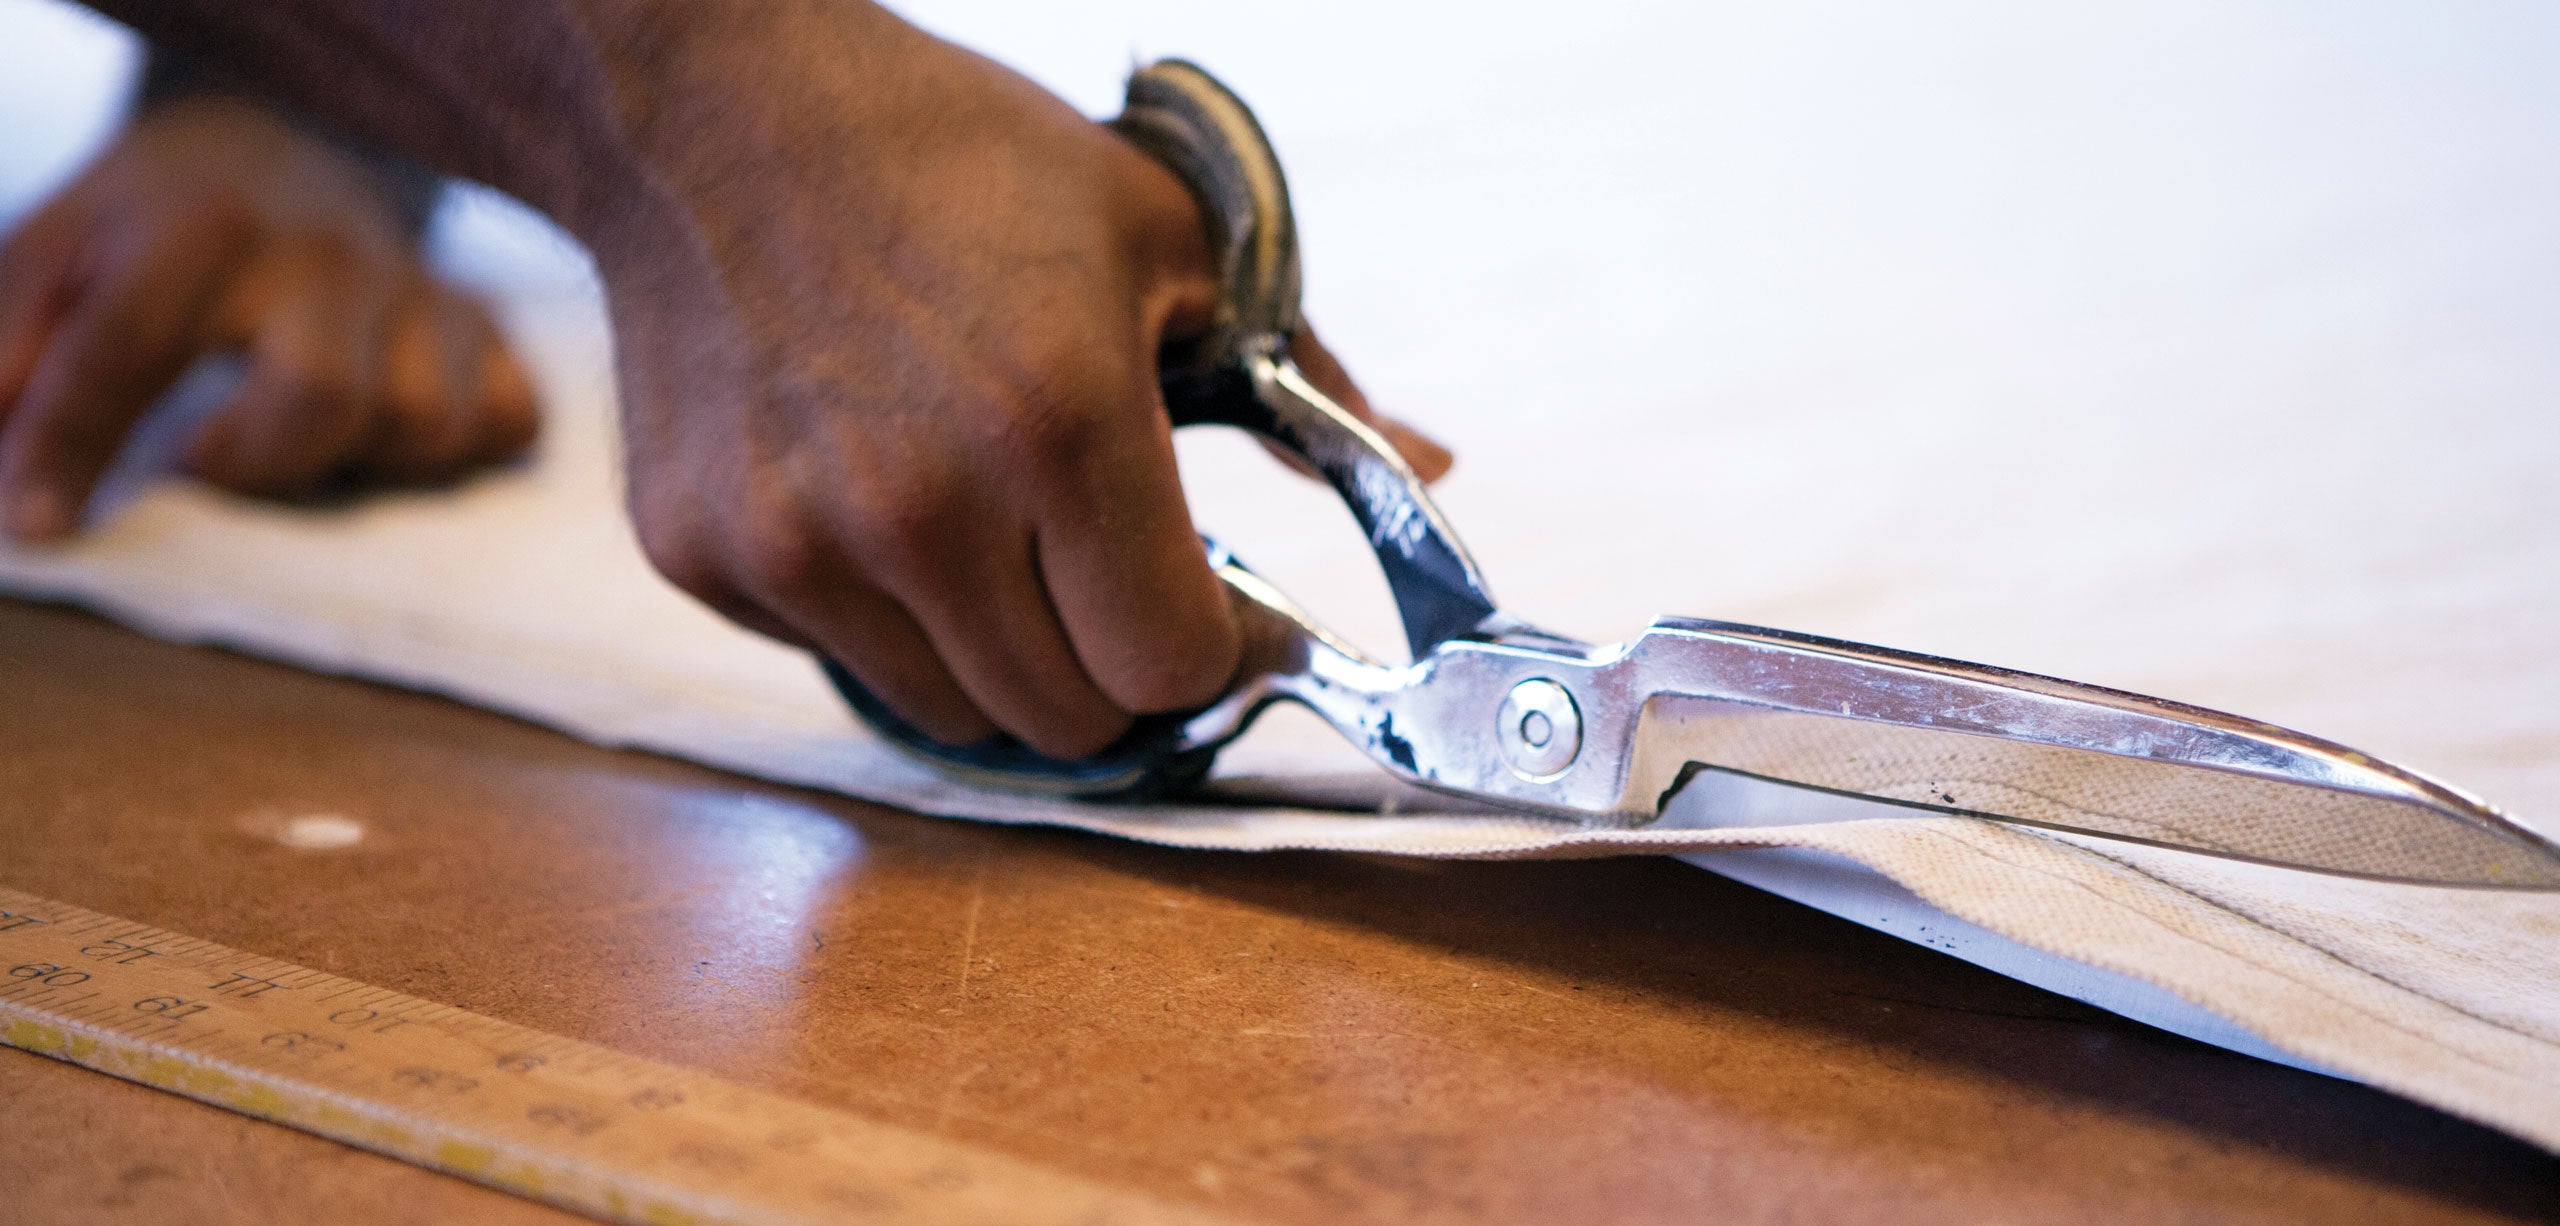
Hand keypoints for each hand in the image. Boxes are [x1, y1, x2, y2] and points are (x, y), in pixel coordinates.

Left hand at [0, 94, 537, 539]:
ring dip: (359, 456)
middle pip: (318, 398)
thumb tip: (5, 471)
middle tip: (201, 461)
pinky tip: (392, 432)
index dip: (70, 445)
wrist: (287, 141)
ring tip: (300, 436)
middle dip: (251, 461)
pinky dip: (455, 447)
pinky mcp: (488, 328)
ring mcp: (421, 292)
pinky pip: (506, 421)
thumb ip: (12, 344)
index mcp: (204, 221)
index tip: (36, 523)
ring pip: (425, 423)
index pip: (130, 347)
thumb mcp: (57, 252)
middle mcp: (329, 254)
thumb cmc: (156, 222)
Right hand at [583, 11, 1445, 758]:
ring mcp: (799, 547)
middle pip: (1072, 720)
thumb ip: (1304, 382)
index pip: (1174, 666)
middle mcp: (922, 510)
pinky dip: (884, 618)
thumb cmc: (959, 162)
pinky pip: (843, 663)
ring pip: (956, 716)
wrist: (714, 114)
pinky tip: (876, 498)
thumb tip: (1428, 468)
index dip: (1216, 645)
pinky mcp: (705, 560)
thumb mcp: (1167, 237)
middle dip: (1114, 661)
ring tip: (994, 528)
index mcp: (1062, 426)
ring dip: (1001, 654)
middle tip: (1107, 571)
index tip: (1218, 608)